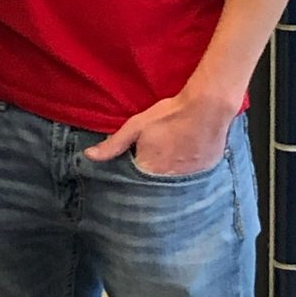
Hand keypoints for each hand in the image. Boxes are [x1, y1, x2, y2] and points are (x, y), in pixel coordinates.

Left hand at [84, 91, 236, 174]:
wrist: (207, 108)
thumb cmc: (170, 114)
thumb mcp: (137, 125)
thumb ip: (113, 144)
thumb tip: (88, 156)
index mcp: (149, 170)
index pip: (134, 184)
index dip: (130, 178)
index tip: (131, 169)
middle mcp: (168, 181)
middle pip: (153, 188)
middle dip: (148, 181)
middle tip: (151, 162)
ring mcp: (189, 180)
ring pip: (172, 185)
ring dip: (167, 179)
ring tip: (168, 163)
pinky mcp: (204, 175)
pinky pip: (190, 181)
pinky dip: (185, 174)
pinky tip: (184, 162)